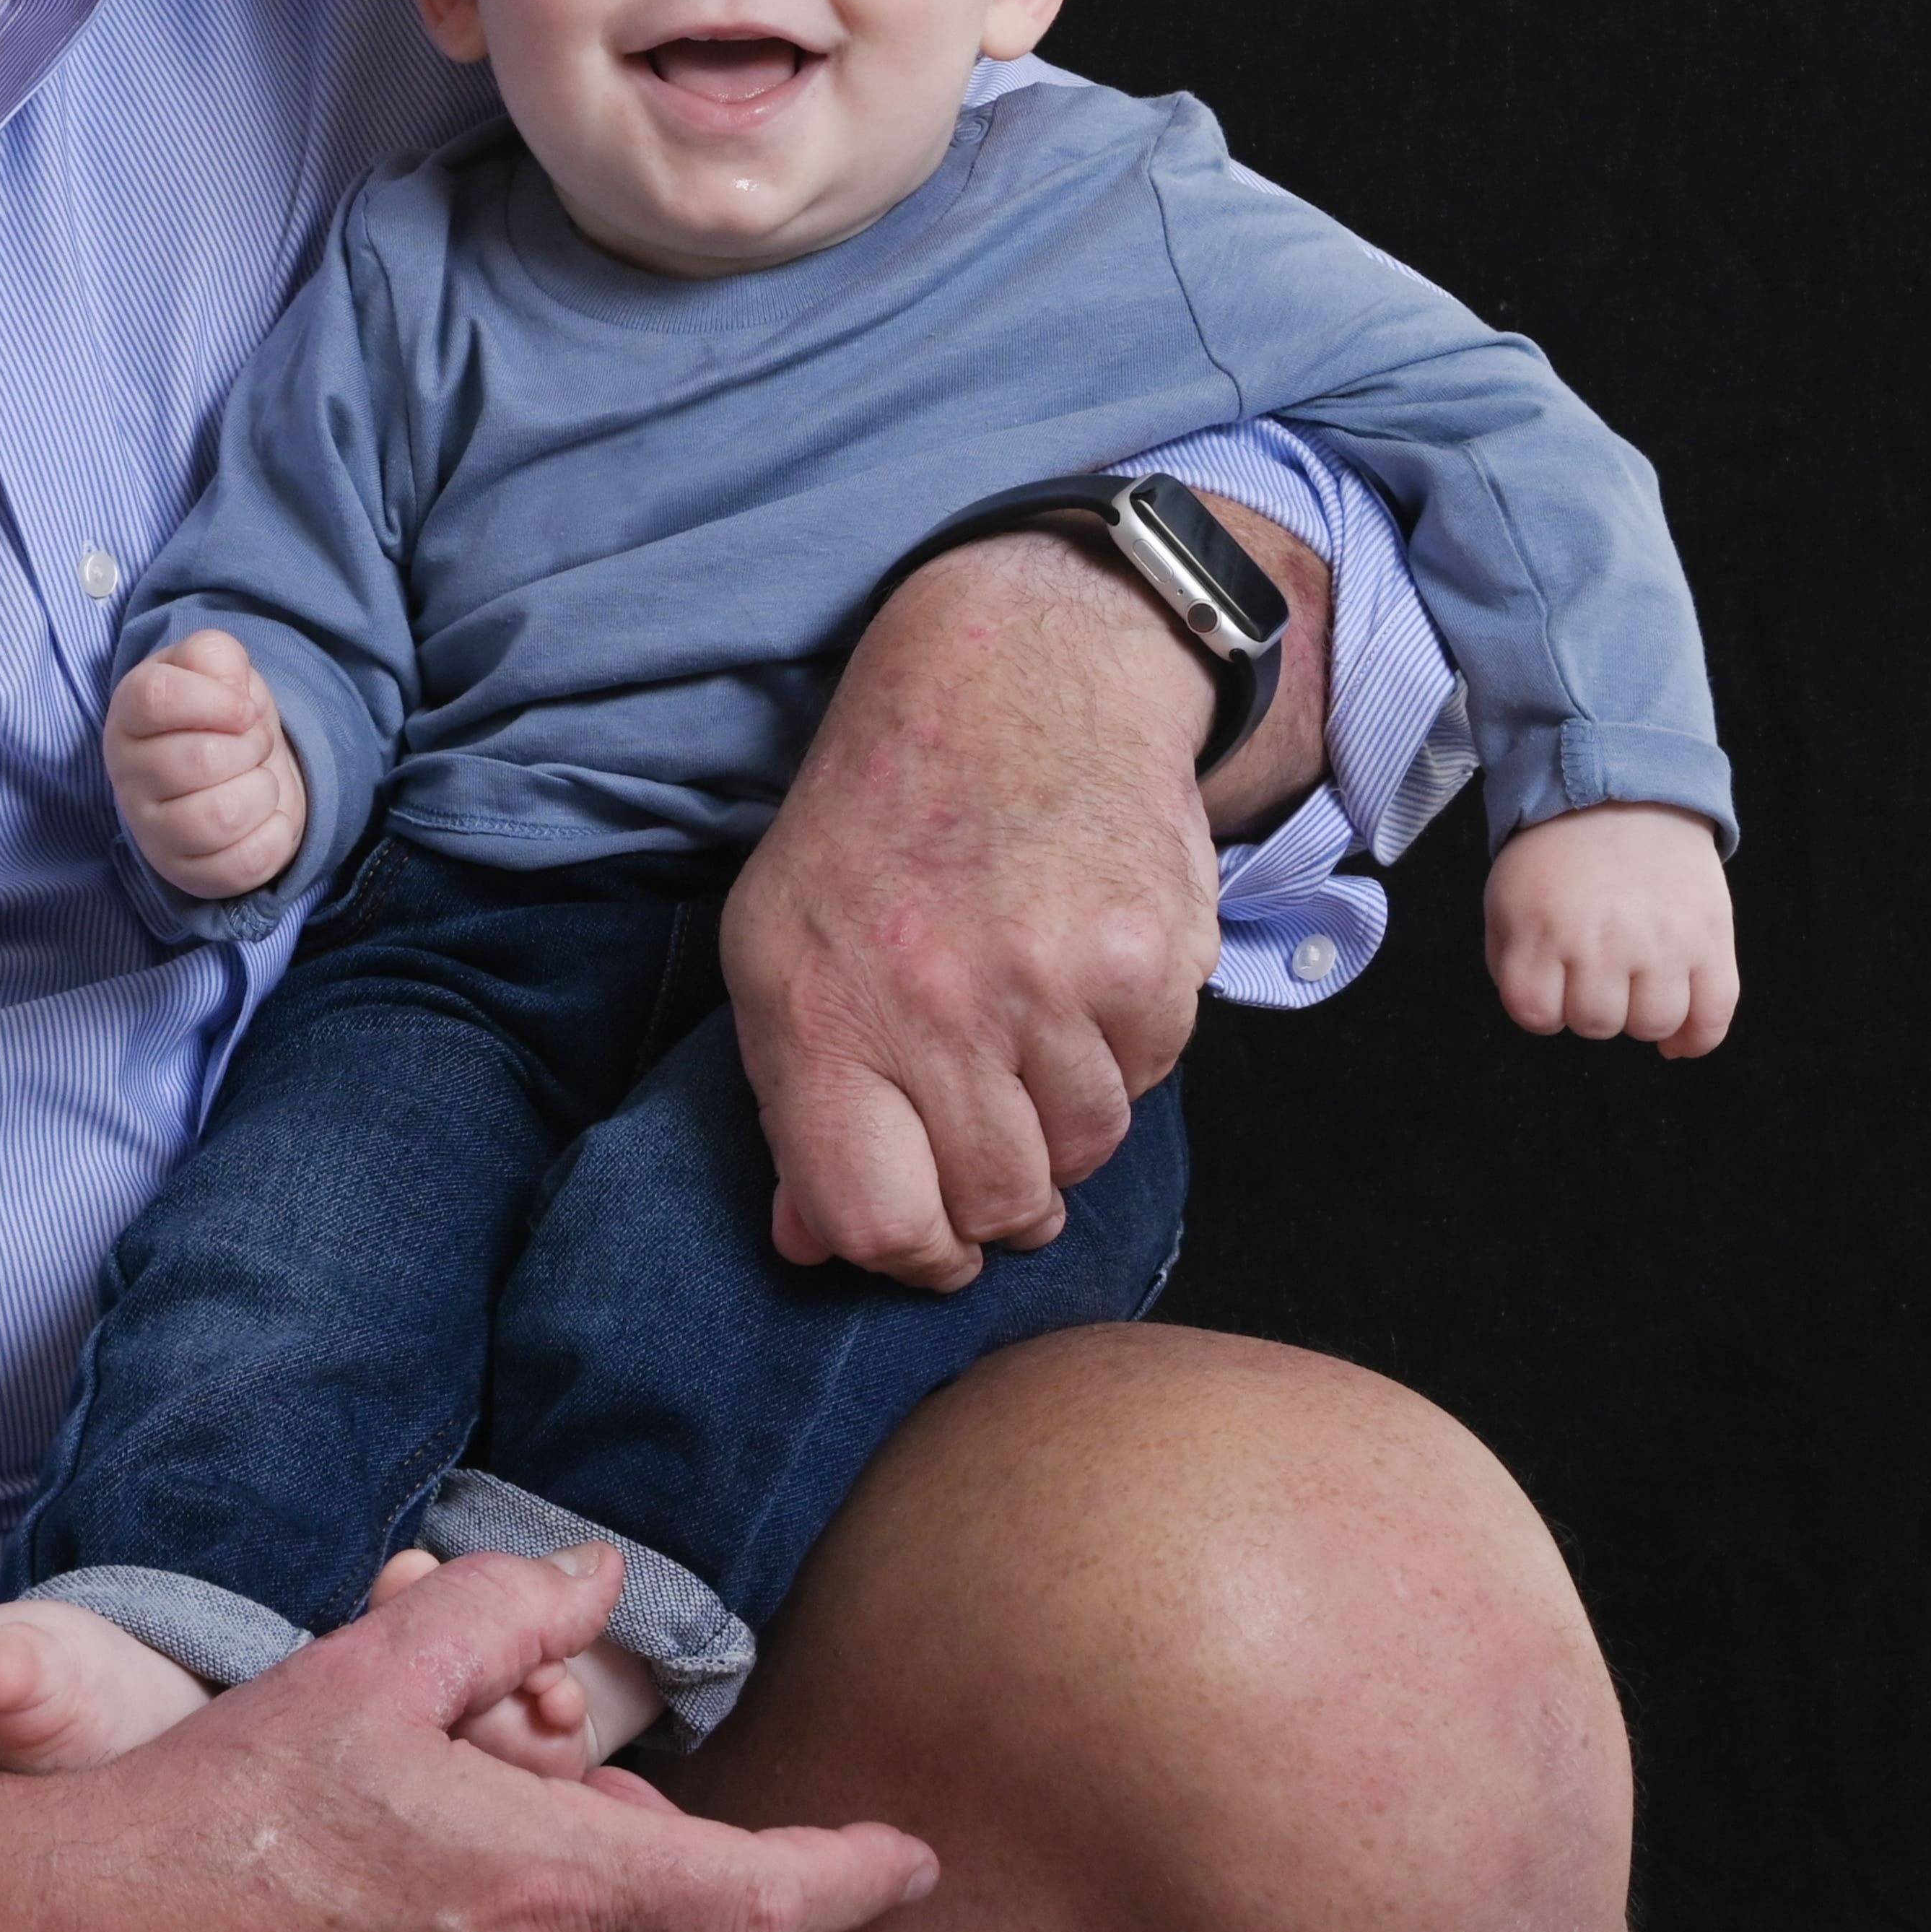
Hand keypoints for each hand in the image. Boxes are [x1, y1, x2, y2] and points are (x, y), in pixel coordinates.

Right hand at [0, 1544, 936, 1931]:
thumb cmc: (236, 1803)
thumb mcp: (370, 1671)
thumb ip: (500, 1616)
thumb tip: (601, 1579)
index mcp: (547, 1883)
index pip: (765, 1900)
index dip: (855, 1876)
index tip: (909, 1856)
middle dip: (750, 1920)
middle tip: (682, 1841)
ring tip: (598, 1895)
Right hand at [105, 628, 308, 897]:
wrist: (239, 768)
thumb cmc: (220, 713)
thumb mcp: (215, 668)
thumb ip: (215, 656)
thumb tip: (231, 690)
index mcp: (128, 716)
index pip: (156, 698)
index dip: (216, 699)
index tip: (243, 707)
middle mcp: (128, 777)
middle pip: (200, 759)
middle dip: (250, 744)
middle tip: (252, 743)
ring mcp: (153, 833)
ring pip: (223, 815)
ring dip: (262, 789)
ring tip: (256, 778)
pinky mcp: (189, 874)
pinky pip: (246, 860)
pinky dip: (275, 831)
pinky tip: (264, 816)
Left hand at [721, 503, 1327, 1290]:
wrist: (1018, 675)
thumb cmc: (881, 820)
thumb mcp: (781, 941)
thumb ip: (794, 1100)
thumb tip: (811, 1245)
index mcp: (815, 1005)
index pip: (871, 1218)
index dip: (909, 1256)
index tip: (930, 1237)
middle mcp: (929, 1002)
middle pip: (994, 1204)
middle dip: (997, 1195)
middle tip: (992, 1122)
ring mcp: (1046, 983)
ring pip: (1083, 1150)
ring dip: (1063, 1116)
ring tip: (1029, 1018)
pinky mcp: (1146, 961)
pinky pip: (1149, 1079)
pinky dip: (1122, 1050)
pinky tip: (1082, 967)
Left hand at [1485, 804, 1736, 1054]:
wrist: (1624, 799)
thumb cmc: (1557, 859)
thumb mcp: (1507, 899)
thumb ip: (1511, 961)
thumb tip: (1543, 1017)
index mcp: (1541, 927)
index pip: (1534, 1013)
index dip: (1541, 1011)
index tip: (1550, 988)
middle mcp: (1602, 939)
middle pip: (1597, 1024)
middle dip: (1589, 1011)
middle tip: (1593, 978)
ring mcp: (1662, 942)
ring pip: (1653, 1025)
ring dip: (1639, 1020)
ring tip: (1632, 989)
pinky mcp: (1711, 939)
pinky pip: (1714, 1015)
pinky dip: (1695, 1040)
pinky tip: (1676, 1041)